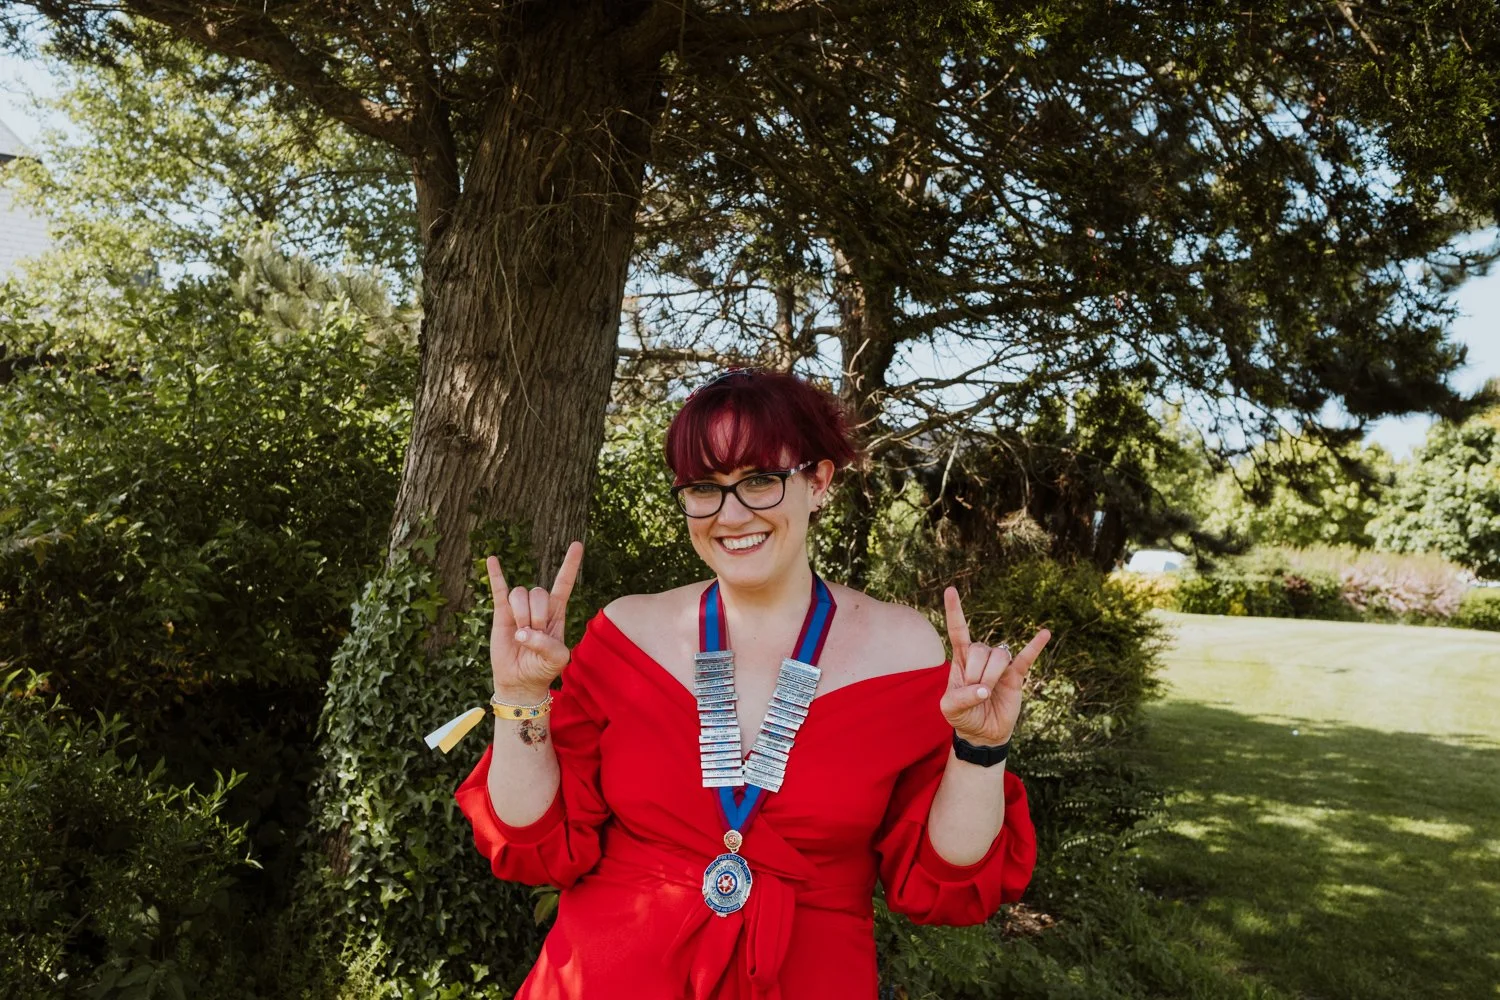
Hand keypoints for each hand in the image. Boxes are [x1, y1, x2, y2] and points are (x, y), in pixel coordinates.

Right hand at [486, 542, 583, 700]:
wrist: (520, 681)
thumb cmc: (543, 668)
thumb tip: (522, 632)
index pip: (564, 583)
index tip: (577, 544)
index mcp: (557, 612)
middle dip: (536, 615)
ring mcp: (519, 608)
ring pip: (520, 594)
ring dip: (520, 614)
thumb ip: (546, 645)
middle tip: (534, 635)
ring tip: (520, 634)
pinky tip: (492, 559)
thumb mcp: (557, 659)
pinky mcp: (501, 613)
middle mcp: (538, 606)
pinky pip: (498, 589)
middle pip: (538, 592)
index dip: (570, 564)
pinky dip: (495, 574)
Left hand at [939, 586, 1049, 746]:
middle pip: (980, 649)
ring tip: (987, 693)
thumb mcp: (950, 709)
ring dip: (990, 677)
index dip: (954, 611)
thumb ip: (961, 698)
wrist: (983, 733)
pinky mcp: (1017, 675)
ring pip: (998, 656)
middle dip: (975, 674)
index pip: (958, 630)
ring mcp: (1000, 665)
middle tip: (974, 692)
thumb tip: (984, 690)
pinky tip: (1045, 633)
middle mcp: (981, 656)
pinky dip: (1035, 646)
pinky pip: (1026, 657)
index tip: (950, 590)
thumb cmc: (963, 716)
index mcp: (961, 659)